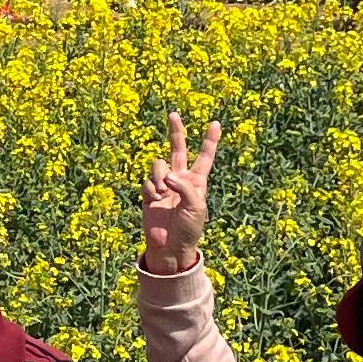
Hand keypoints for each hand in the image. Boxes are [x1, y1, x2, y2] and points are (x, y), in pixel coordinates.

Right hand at [139, 111, 222, 273]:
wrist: (170, 246)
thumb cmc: (189, 229)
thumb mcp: (197, 207)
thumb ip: (184, 186)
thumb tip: (166, 176)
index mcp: (197, 181)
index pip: (205, 156)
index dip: (210, 140)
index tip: (215, 123)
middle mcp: (180, 179)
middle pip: (177, 149)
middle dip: (176, 131)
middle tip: (173, 114)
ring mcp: (163, 185)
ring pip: (158, 164)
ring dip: (159, 176)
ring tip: (163, 194)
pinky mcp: (149, 193)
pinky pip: (148, 181)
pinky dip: (151, 190)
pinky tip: (156, 201)